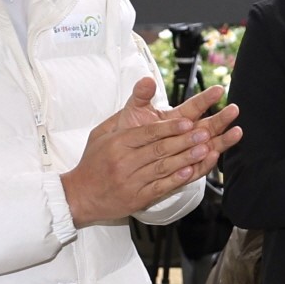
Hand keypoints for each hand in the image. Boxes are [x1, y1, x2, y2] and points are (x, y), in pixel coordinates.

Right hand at [62, 76, 222, 224]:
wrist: (79, 196)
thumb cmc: (93, 161)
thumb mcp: (101, 133)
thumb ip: (122, 114)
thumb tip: (144, 85)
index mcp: (116, 143)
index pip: (147, 133)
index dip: (169, 127)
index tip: (188, 121)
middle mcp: (123, 161)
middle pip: (158, 149)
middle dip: (184, 141)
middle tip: (205, 133)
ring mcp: (130, 181)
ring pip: (162, 168)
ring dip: (185, 159)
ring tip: (204, 150)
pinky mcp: (136, 198)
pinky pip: (159, 188)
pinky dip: (175, 180)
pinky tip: (190, 172)